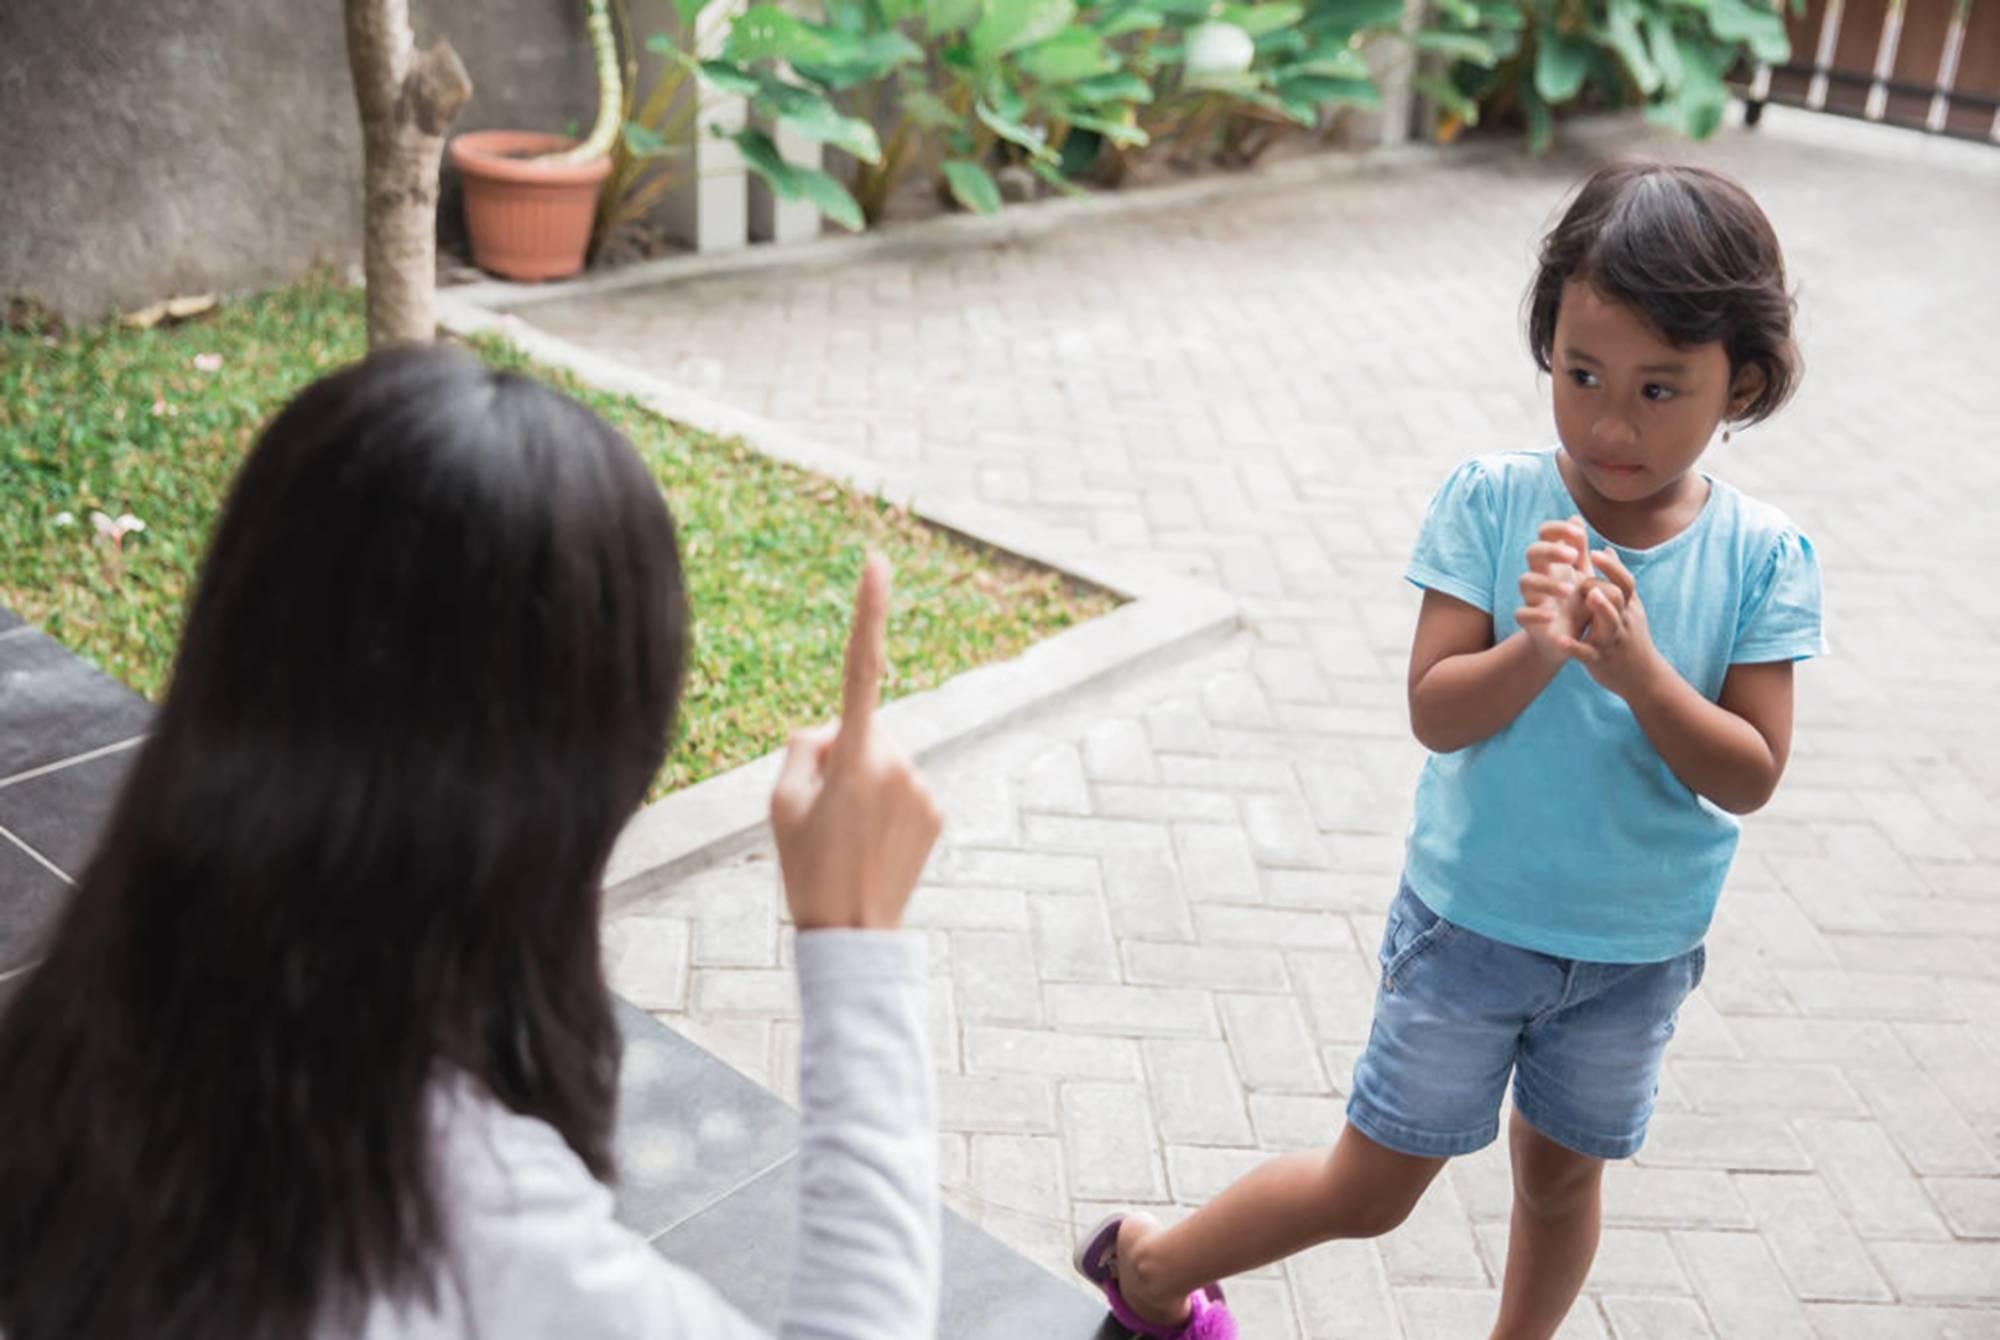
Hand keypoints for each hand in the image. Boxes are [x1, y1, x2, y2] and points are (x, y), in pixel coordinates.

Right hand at [770, 556, 943, 931]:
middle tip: (821, 816)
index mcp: (855, 757)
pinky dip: (885, 807)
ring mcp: (924, 787)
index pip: (859, 669)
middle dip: (840, 755)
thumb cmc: (806, 869)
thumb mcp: (780, 801)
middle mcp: (898, 763)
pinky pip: (903, 788)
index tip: (876, 563)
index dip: (868, 613)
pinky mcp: (938, 809)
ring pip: (882, 762)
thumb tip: (834, 730)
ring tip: (848, 838)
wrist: (853, 937)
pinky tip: (873, 846)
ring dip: (863, 785)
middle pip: (860, 731)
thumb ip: (804, 747)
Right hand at [1516, 515, 1611, 664]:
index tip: (1580, 535)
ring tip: (1569, 590)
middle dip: (1551, 550)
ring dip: (1546, 583)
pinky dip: (1535, 613)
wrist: (1568, 640)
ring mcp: (1533, 598)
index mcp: (1553, 562)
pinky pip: (1521, 614)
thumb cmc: (1577, 604)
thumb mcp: (1584, 576)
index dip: (1558, 529)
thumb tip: (1575, 517)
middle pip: (1532, 552)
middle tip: (1573, 556)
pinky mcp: (1529, 622)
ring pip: (1525, 581)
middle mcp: (1540, 576)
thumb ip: (1580, 549)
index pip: (1545, 535)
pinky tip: (1552, 615)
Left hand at [1560, 547, 1661, 699]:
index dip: (1612, 567)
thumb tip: (1606, 549)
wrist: (1644, 678)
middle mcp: (1622, 621)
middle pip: (1617, 597)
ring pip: (1610, 622)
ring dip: (1601, 608)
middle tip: (1582, 577)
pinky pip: (1588, 654)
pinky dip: (1575, 648)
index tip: (1596, 552)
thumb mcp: (1629, 608)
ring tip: (1589, 596)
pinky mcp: (1600, 660)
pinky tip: (1560, 641)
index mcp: (1628, 607)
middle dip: (1601, 585)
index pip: (1625, 582)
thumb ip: (1616, 580)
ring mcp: (1612, 640)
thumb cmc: (1631, 637)